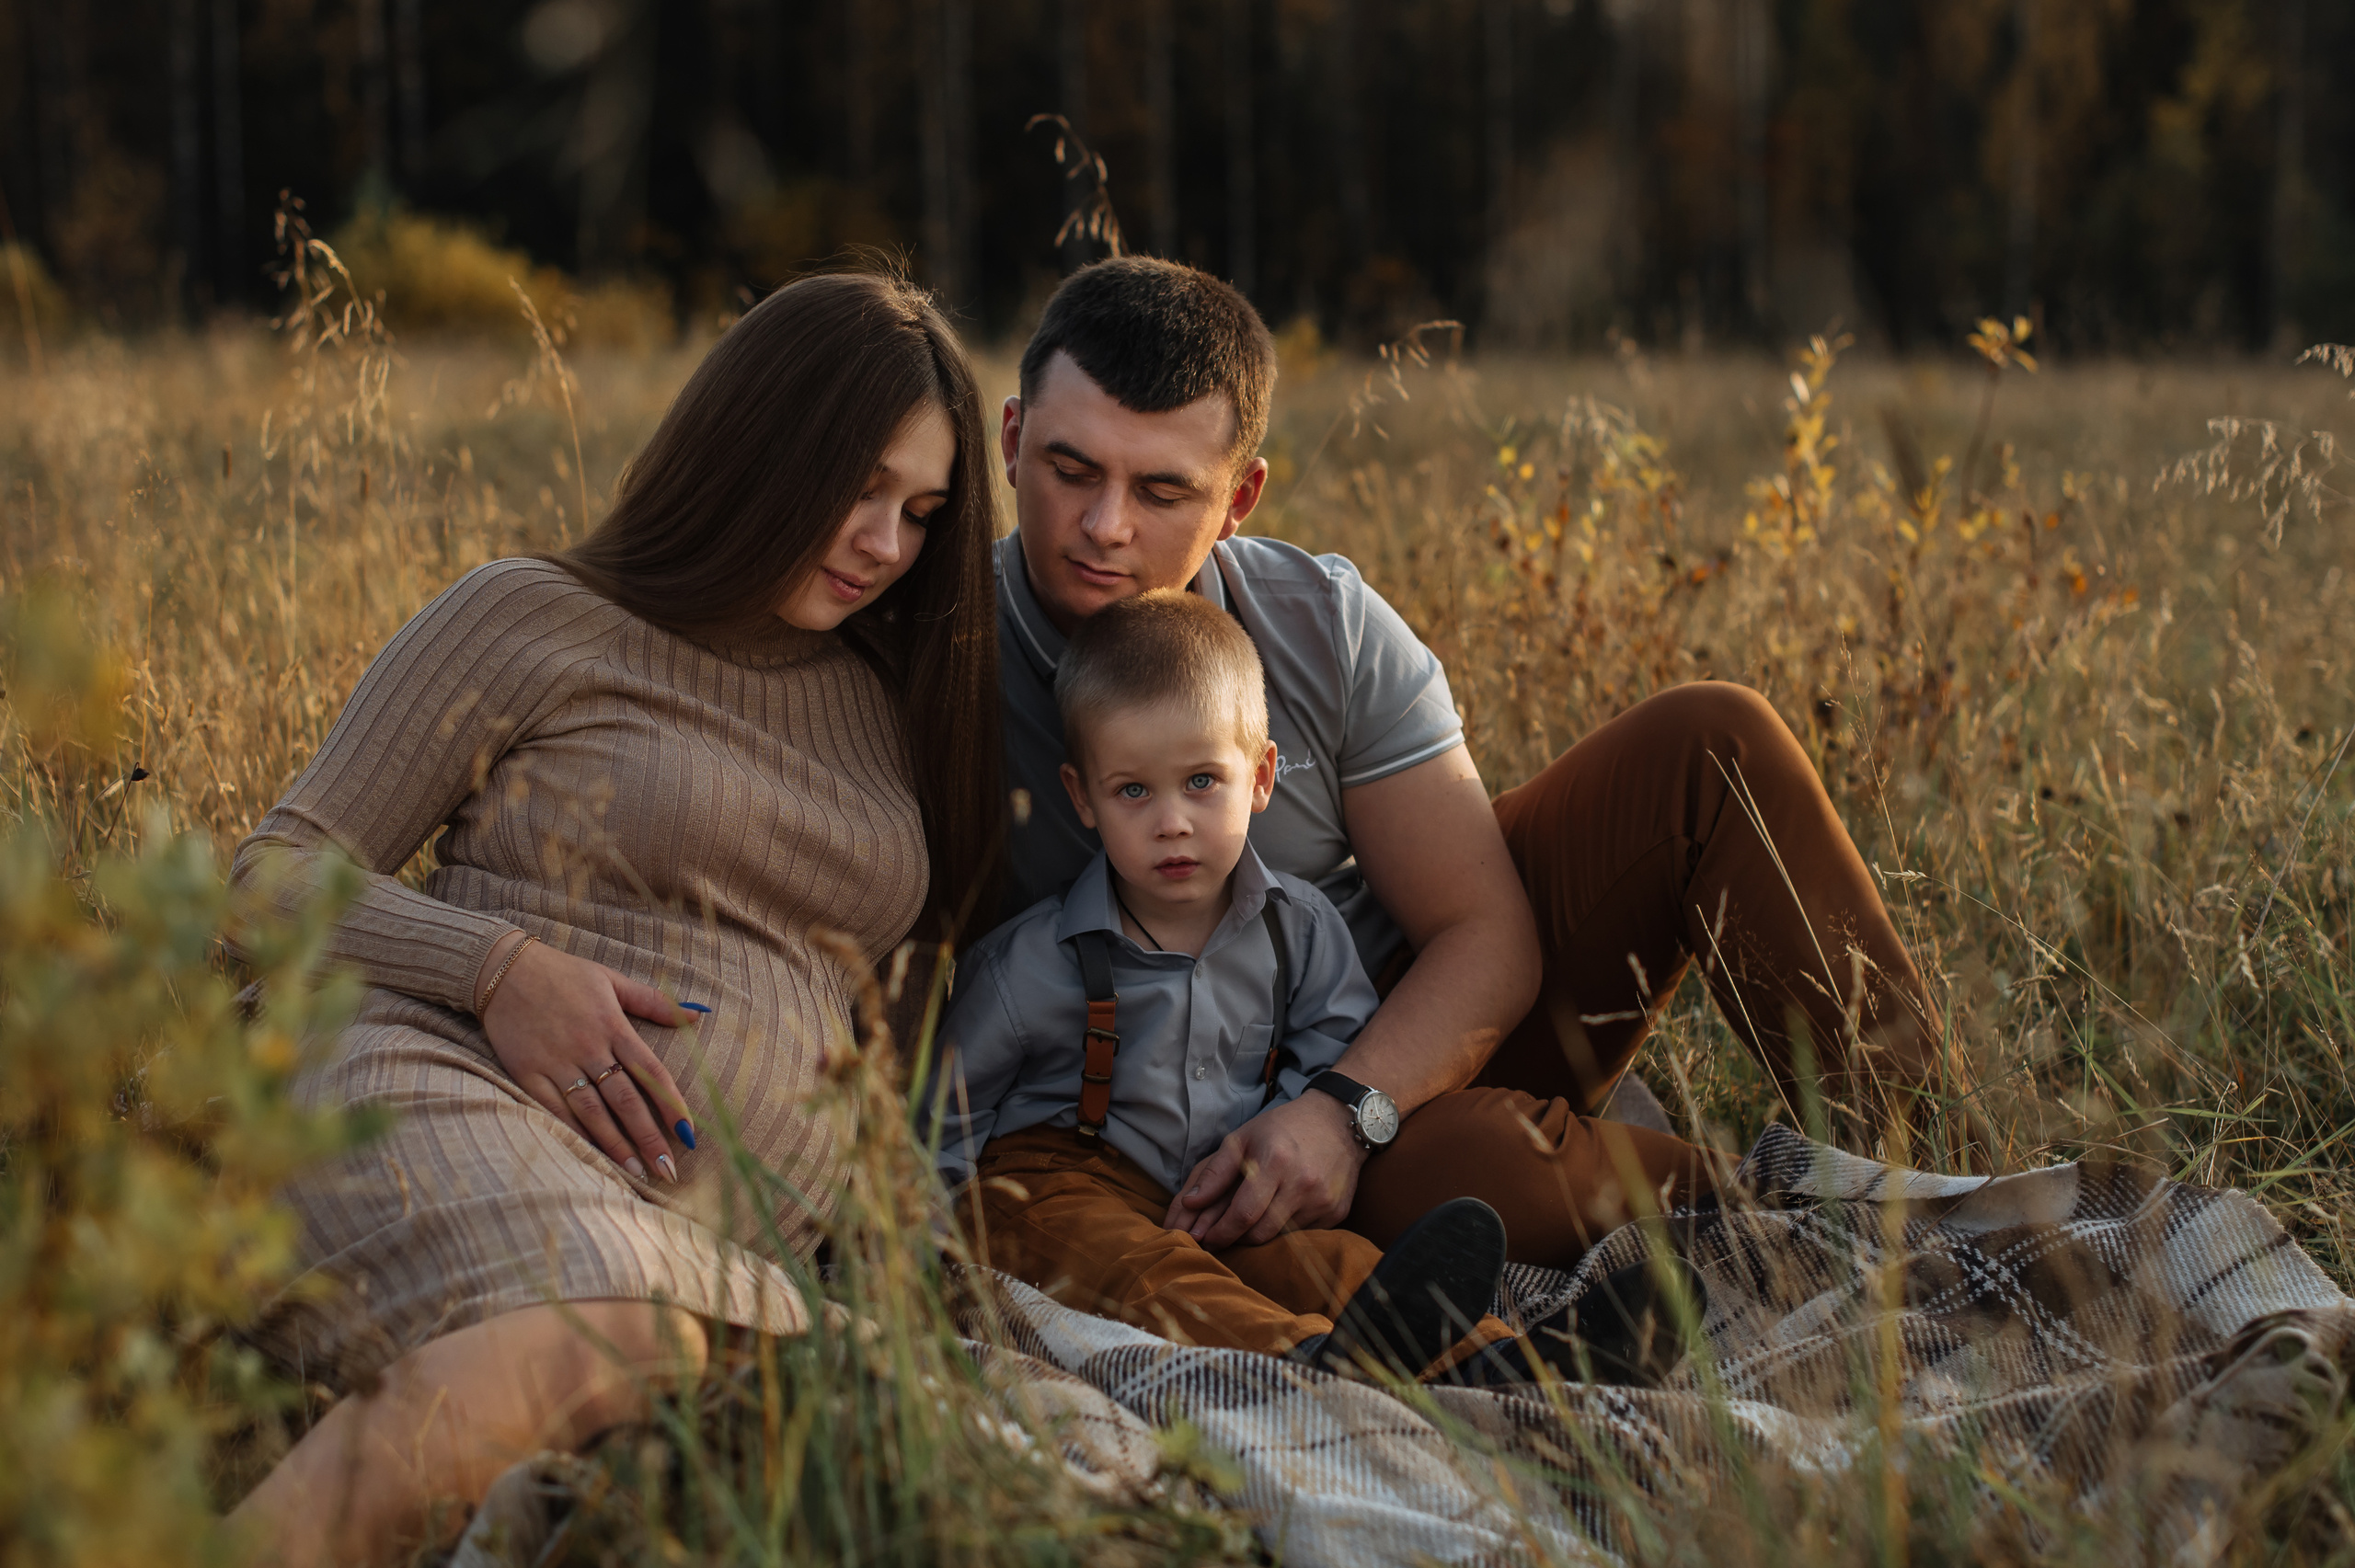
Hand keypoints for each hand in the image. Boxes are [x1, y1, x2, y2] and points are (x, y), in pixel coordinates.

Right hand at [479, 936, 699, 1181]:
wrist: (502, 970)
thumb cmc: (563, 973)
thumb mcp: (611, 979)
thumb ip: (654, 1002)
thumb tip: (699, 1014)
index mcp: (612, 1025)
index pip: (650, 1071)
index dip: (671, 1105)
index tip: (689, 1134)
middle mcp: (587, 1047)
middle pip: (624, 1099)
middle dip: (648, 1136)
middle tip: (668, 1169)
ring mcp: (556, 1062)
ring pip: (591, 1111)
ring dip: (615, 1144)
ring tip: (636, 1172)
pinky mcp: (527, 1073)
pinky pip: (553, 1110)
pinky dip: (574, 1133)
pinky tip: (591, 1155)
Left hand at [1162, 1090, 1366, 1247]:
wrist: (1338, 1121)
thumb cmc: (1282, 1128)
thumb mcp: (1243, 1138)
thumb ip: (1214, 1172)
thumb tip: (1189, 1204)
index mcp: (1276, 1161)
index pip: (1243, 1214)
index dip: (1220, 1232)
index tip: (1205, 1238)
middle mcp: (1303, 1184)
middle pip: (1260, 1233)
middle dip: (1235, 1239)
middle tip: (1221, 1236)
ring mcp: (1323, 1201)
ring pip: (1281, 1238)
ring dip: (1259, 1235)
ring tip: (1247, 1224)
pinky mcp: (1336, 1212)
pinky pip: (1303, 1236)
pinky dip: (1285, 1231)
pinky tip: (1279, 1214)